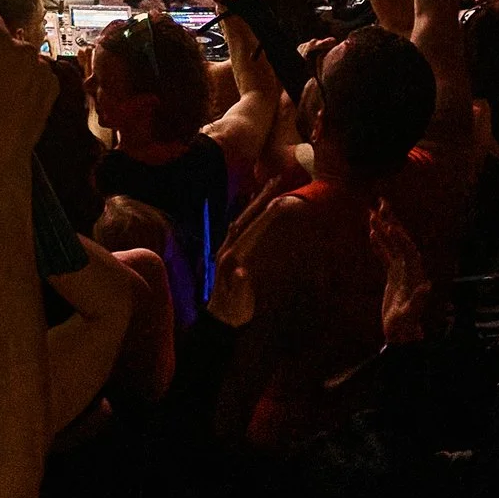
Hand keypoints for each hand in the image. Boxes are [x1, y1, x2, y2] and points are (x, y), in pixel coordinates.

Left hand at [205, 176, 292, 328]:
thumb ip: (240, 286)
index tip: (277, 196)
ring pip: (244, 218)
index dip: (263, 212)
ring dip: (257, 201)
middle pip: (246, 216)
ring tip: (270, 185)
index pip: (250, 228)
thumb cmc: (233, 310)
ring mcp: (229, 248)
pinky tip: (257, 208)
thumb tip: (243, 272)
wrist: (221, 318)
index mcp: (232, 255)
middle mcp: (228, 247)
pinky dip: (252, 214)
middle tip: (277, 179)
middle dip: (261, 197)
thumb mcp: (238, 301)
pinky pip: (244, 227)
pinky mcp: (233, 252)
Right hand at [370, 201, 431, 344]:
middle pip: (401, 241)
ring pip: (392, 245)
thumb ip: (418, 302)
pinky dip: (379, 243)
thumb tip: (427, 286)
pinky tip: (371, 233)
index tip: (389, 225)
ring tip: (372, 213)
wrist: (401, 335)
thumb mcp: (409, 316)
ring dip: (383, 229)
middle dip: (392, 222)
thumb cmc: (403, 327)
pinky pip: (385, 255)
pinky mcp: (393, 276)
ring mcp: (401, 271)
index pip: (408, 250)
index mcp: (414, 275)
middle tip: (382, 203)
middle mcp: (409, 269)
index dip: (399, 238)